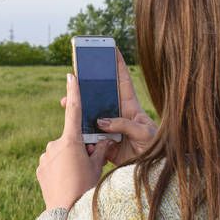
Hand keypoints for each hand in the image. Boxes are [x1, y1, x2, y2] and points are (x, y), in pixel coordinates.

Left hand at [37, 73, 111, 210]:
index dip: (73, 93)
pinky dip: (60, 168)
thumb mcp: (97, 168)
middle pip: (70, 140)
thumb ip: (100, 149)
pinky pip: (52, 163)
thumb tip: (104, 139)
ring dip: (69, 159)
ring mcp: (45, 157)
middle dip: (79, 148)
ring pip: (61, 152)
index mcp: (70, 141)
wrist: (66, 213)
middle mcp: (54, 145)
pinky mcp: (39, 169)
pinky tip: (66, 182)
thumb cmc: (86, 189)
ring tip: (76, 178)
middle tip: (89, 165)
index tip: (70, 76)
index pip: (73, 111)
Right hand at [62, 50, 156, 165]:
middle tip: (73, 78)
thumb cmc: (154, 148)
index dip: (118, 65)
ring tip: (65, 103)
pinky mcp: (104, 143)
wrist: (150, 170)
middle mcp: (118, 115)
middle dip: (87, 87)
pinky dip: (81, 134)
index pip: (124, 81)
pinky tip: (74, 129)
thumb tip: (101, 121)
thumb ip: (124, 124)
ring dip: (78, 109)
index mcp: (130, 107)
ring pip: (91, 115)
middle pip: (100, 96)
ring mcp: (110, 128)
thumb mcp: (144, 132)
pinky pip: (89, 136)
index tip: (112, 49)